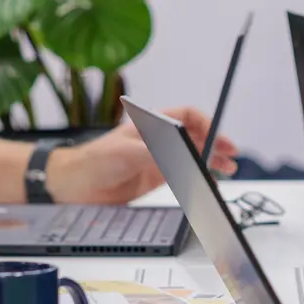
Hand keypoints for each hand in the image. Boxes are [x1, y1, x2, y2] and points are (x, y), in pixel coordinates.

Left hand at [52, 106, 237, 203]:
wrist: (72, 187)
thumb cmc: (92, 161)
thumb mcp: (126, 153)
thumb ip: (156, 152)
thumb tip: (182, 152)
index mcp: (151, 124)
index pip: (186, 116)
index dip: (206, 124)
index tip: (219, 138)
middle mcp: (157, 140)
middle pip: (195, 136)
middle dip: (214, 143)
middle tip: (230, 155)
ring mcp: (157, 159)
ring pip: (192, 155)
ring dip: (209, 160)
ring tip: (226, 169)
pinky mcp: (154, 178)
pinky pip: (182, 175)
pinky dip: (197, 178)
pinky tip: (207, 183)